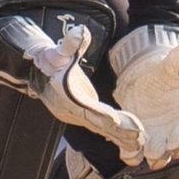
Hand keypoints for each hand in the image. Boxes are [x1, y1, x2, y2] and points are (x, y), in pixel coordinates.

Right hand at [0, 16, 145, 164]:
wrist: (38, 73)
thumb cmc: (50, 60)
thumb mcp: (59, 51)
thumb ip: (70, 43)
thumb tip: (80, 32)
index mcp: (69, 96)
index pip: (86, 107)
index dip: (99, 114)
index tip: (114, 121)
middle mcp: (74, 111)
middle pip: (98, 122)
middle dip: (117, 131)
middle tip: (138, 137)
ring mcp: (79, 116)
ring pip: (101, 130)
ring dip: (120, 138)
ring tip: (140, 146)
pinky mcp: (84, 117)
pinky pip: (101, 130)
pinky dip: (116, 137)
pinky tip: (132, 145)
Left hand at [112, 28, 178, 169]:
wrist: (144, 76)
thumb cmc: (168, 70)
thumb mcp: (178, 59)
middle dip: (175, 141)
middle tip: (169, 128)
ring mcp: (160, 138)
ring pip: (160, 157)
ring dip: (154, 151)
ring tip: (146, 138)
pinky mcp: (140, 141)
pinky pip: (135, 157)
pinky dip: (132, 155)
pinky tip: (129, 145)